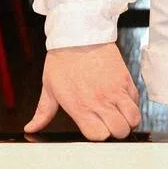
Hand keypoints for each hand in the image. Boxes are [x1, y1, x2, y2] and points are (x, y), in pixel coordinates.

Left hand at [25, 43, 140, 140]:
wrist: (78, 32)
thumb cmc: (62, 58)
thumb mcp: (49, 87)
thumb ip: (42, 113)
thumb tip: (31, 128)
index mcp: (80, 106)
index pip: (99, 136)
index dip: (99, 134)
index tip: (95, 127)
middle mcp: (100, 101)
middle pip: (120, 131)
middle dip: (115, 131)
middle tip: (108, 122)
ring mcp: (115, 90)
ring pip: (133, 118)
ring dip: (128, 120)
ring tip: (118, 113)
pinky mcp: (125, 79)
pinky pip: (136, 100)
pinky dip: (132, 104)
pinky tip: (121, 99)